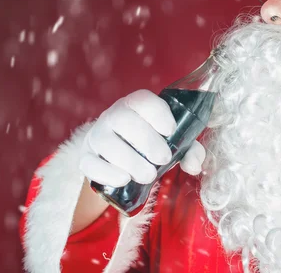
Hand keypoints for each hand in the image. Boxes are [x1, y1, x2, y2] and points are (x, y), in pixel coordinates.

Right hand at [79, 89, 205, 187]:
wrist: (118, 159)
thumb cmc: (150, 145)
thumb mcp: (172, 144)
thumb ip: (189, 151)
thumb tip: (194, 164)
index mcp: (135, 106)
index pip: (142, 100)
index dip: (157, 112)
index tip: (170, 130)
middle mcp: (113, 116)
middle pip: (123, 119)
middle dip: (146, 140)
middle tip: (163, 159)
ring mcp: (97, 136)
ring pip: (106, 142)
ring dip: (130, 160)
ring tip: (148, 176)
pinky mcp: (86, 158)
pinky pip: (90, 163)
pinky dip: (107, 172)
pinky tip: (124, 180)